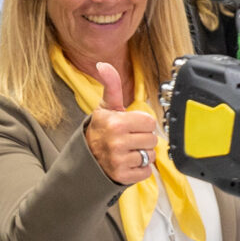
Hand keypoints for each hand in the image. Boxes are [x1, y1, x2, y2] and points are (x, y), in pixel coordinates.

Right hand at [81, 61, 161, 185]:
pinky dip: (140, 169)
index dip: (142, 124)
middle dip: (143, 139)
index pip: (149, 123)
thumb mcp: (106, 106)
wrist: (87, 157)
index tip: (130, 126)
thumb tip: (103, 64)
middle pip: (152, 139)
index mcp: (115, 123)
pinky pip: (146, 171)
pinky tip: (128, 162)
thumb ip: (111, 85)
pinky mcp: (123, 176)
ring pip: (150, 155)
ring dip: (143, 154)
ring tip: (128, 151)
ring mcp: (119, 161)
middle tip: (129, 139)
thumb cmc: (101, 130)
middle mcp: (116, 142)